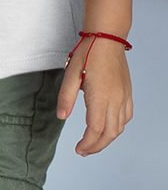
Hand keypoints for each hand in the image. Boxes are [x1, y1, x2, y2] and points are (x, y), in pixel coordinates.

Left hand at [56, 36, 132, 155]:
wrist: (107, 38)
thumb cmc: (88, 54)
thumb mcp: (70, 75)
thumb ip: (66, 98)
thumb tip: (61, 117)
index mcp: (101, 97)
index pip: (96, 130)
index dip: (87, 144)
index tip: (78, 150)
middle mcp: (116, 100)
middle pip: (110, 133)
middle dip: (97, 146)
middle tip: (83, 151)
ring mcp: (124, 96)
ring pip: (120, 127)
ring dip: (107, 139)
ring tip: (93, 143)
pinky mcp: (127, 92)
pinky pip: (127, 116)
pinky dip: (118, 127)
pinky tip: (108, 128)